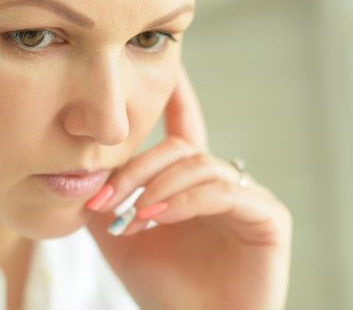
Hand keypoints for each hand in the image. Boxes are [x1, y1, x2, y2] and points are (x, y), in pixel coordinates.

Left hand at [86, 68, 291, 309]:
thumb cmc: (163, 290)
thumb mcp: (120, 237)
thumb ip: (106, 198)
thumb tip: (83, 165)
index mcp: (191, 183)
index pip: (183, 127)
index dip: (175, 95)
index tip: (164, 65)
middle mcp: (221, 183)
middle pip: (180, 148)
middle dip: (137, 168)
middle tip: (106, 196)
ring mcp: (247, 197)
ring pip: (199, 165)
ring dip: (157, 186)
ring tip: (130, 215)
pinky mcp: (269, 217)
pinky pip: (222, 191)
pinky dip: (185, 199)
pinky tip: (157, 215)